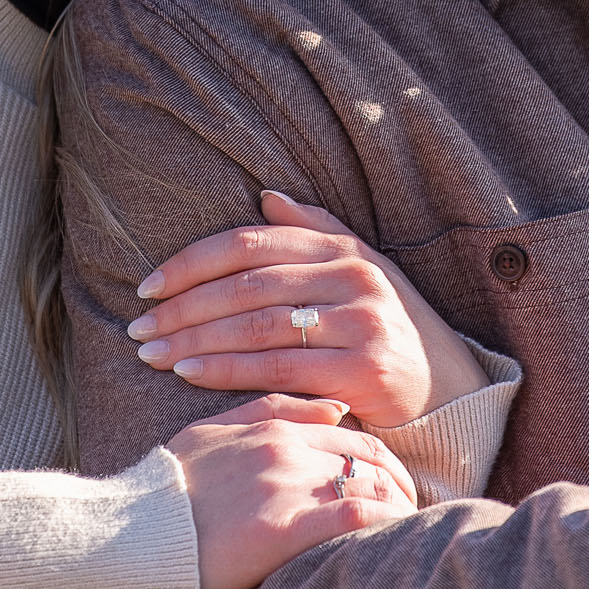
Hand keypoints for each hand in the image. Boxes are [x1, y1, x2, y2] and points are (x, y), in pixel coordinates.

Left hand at [127, 191, 488, 425]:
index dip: (192, 262)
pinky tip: (189, 373)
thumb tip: (265, 196)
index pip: (250, 244)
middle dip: (182, 307)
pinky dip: (227, 370)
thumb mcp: (362, 271)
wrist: (451, 391)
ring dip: (194, 340)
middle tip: (137, 327)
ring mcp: (360, 321)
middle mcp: (352, 276)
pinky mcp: (362, 370)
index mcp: (341, 248)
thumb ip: (315, 230)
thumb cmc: (390, 330)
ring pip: (256, 325)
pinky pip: (278, 367)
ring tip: (152, 353)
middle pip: (246, 285)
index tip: (148, 286)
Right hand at [166, 393, 416, 588]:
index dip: (377, 456)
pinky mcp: (285, 529)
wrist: (128, 535)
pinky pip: (358, 518)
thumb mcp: (210, 435)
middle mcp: (285, 449)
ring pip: (369, 484)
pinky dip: (387, 525)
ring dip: (399, 505)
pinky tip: (399, 539)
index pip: (347, 432)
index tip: (391, 478)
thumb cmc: (164, 492)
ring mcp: (286, 487)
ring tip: (411, 528)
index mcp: (269, 427)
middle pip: (367, 456)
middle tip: (412, 503)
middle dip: (399, 479)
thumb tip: (335, 405)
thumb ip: (271, 411)